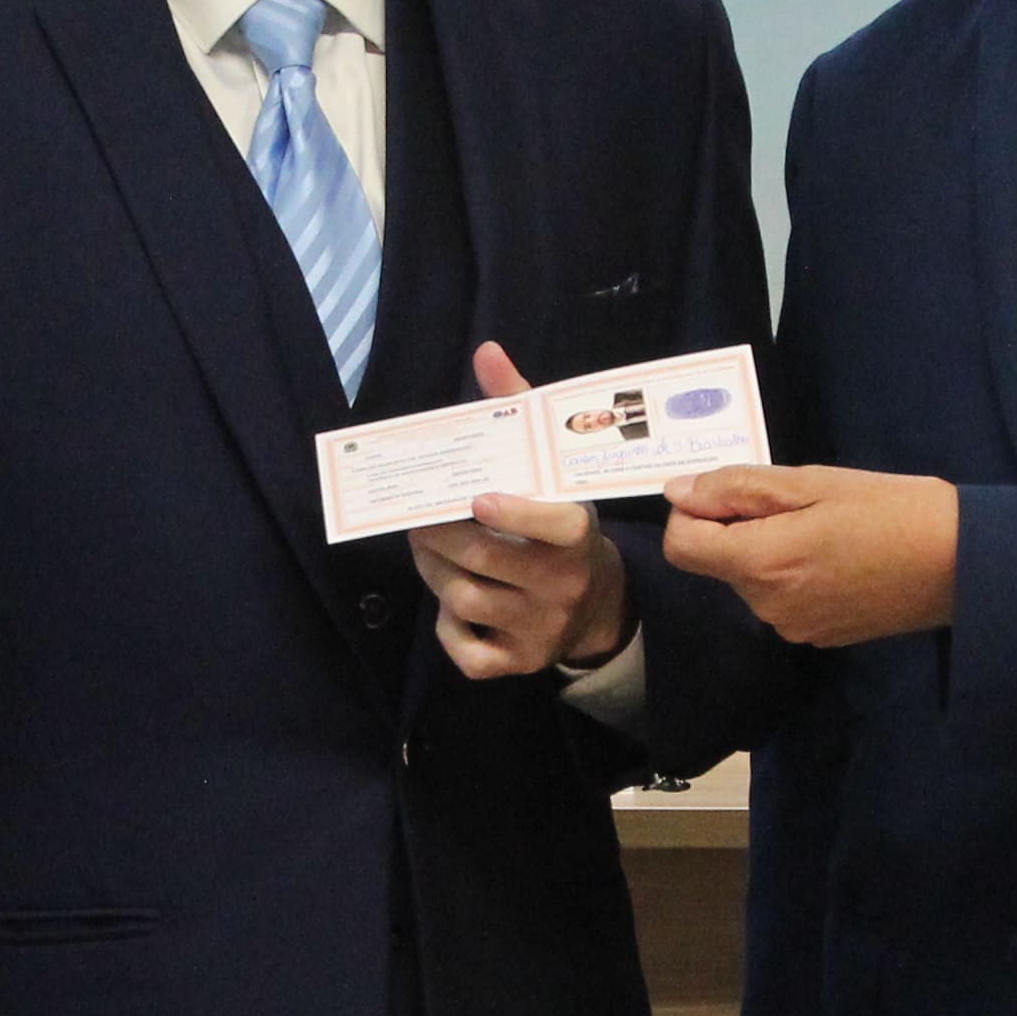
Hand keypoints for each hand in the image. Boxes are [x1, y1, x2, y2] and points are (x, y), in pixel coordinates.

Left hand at [410, 342, 630, 680]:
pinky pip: (468, 653)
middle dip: (438, 536)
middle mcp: (564, 586)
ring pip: (465, 600)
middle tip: (417, 519)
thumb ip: (521, 409)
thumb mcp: (553, 470)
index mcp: (578, 536)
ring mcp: (540, 629)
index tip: (477, 499)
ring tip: (426, 550)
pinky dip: (448, 631)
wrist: (598, 604)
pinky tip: (451, 606)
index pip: (556, 527)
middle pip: (484, 560)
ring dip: (433, 572)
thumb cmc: (563, 526)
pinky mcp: (520, 663)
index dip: (515, 515)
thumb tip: (487, 352)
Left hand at [661, 463, 960, 646]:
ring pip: (752, 579)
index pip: (682, 545)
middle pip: (719, 561)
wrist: (962, 564)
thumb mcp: (813, 482)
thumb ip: (738, 488)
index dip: (695, 512)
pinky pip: (783, 598)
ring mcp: (793, 628)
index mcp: (762, 564)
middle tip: (804, 504)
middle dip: (743, 528)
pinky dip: (797, 575)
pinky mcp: (818, 637)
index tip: (737, 493)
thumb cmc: (892, 509)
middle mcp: (767, 607)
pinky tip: (842, 558)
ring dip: (772, 550)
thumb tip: (678, 492)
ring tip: (830, 530)